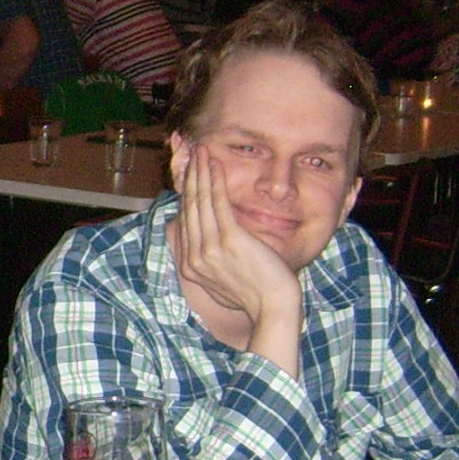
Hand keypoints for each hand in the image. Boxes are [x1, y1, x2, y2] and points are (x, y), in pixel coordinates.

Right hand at [168, 140, 301, 367]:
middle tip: (193, 154)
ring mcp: (208, 248)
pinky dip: (214, 179)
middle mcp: (193, 256)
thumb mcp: (223, 277)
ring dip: (201, 171)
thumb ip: (211, 257)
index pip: (185, 221)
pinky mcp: (228, 239)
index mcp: (190, 266)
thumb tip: (207, 240)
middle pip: (188, 207)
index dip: (186, 193)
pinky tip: (215, 163)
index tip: (190, 173)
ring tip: (203, 151)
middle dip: (190, 176)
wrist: (273, 308)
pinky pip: (218, 202)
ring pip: (200, 200)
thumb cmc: (257, 294)